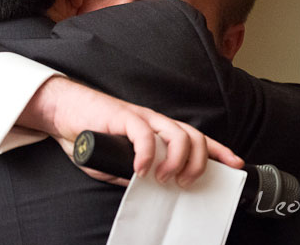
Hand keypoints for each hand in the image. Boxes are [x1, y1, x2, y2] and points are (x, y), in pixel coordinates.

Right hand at [18, 76, 243, 186]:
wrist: (64, 111)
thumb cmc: (89, 135)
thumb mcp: (116, 162)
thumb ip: (132, 171)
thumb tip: (146, 187)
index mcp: (158, 131)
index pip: (195, 138)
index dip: (219, 151)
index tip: (235, 165)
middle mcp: (155, 121)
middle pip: (193, 136)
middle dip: (199, 162)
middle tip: (186, 182)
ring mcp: (140, 117)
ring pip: (176, 133)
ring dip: (177, 159)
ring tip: (165, 177)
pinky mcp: (122, 116)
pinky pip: (143, 133)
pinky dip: (147, 154)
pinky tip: (141, 169)